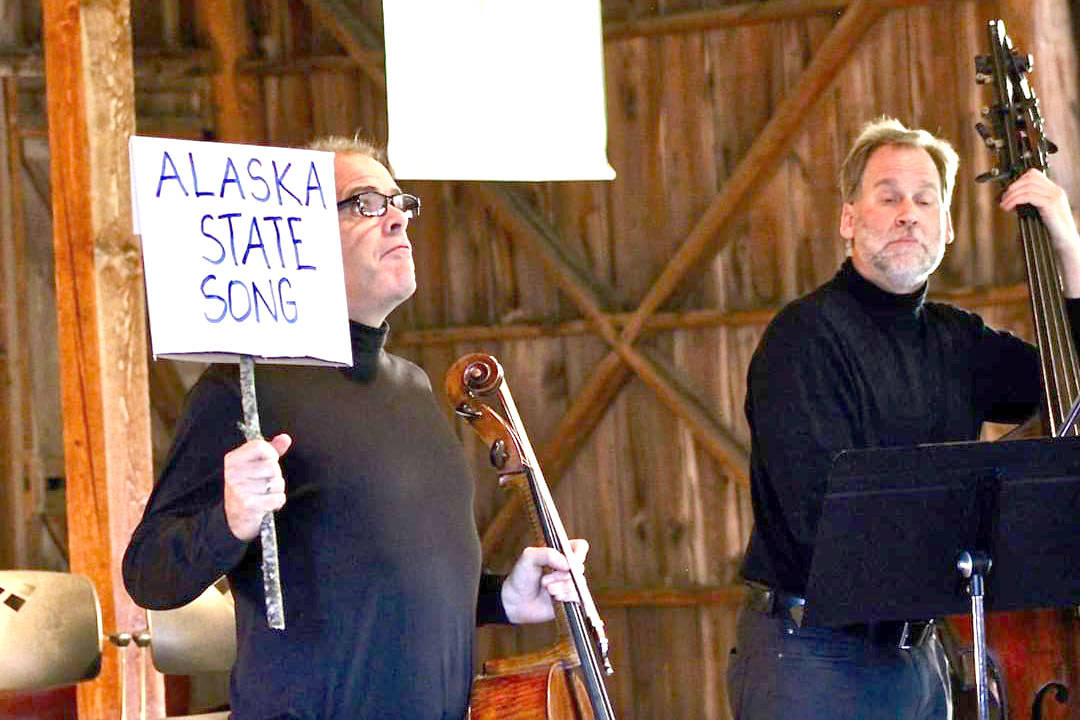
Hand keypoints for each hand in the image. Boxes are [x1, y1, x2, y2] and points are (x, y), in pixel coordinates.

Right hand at [223, 433, 291, 540]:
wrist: (235, 518)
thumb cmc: (248, 488)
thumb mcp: (255, 465)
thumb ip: (270, 450)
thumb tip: (285, 438)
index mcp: (233, 459)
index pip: (260, 446)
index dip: (271, 454)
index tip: (269, 462)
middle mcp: (233, 473)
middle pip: (272, 466)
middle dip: (275, 476)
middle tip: (265, 483)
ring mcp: (239, 489)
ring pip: (277, 483)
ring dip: (276, 490)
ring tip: (264, 494)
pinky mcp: (248, 504)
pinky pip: (277, 498)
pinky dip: (277, 502)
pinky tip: (267, 505)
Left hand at [501, 539, 588, 623]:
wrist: (516, 601)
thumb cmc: (521, 577)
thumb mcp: (529, 557)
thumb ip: (547, 554)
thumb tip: (568, 563)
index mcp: (560, 553)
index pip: (580, 547)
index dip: (579, 553)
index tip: (570, 562)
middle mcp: (567, 568)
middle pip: (579, 568)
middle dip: (560, 575)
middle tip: (544, 580)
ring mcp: (570, 584)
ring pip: (578, 584)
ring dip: (561, 587)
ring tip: (547, 589)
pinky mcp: (571, 599)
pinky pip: (579, 597)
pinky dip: (567, 597)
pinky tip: (555, 598)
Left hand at [1000, 169, 1079, 295]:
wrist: (1065, 245)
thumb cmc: (1050, 233)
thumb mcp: (1038, 215)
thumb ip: (1028, 205)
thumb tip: (1009, 200)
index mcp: (1053, 192)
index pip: (1034, 175)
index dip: (1017, 181)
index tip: (1006, 193)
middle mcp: (1055, 191)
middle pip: (1030, 177)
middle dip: (1012, 187)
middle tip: (1002, 199)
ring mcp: (1055, 197)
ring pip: (1028, 186)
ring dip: (1011, 194)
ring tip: (1003, 205)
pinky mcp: (1051, 205)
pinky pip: (1030, 196)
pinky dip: (1015, 200)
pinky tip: (1009, 208)